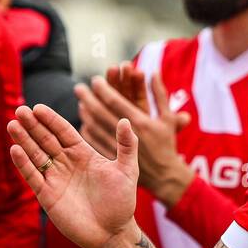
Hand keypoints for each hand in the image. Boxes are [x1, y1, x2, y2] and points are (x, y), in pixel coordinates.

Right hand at [8, 104, 138, 247]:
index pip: (64, 132)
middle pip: (46, 140)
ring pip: (36, 155)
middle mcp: (67, 163)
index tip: (38, 108)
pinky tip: (15, 150)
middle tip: (20, 110)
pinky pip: (33, 176)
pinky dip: (24, 164)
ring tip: (13, 125)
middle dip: (33, 126)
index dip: (51, 120)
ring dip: (24, 140)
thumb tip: (125, 119)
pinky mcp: (47, 195)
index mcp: (84, 154)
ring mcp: (55, 178)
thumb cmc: (122, 202)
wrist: (113, 232)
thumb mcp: (128, 170)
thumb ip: (127, 145)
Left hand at [76, 70, 192, 205]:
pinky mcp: (111, 159)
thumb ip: (160, 94)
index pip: (116, 102)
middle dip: (88, 98)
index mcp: (141, 123)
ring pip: (95, 126)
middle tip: (79, 88)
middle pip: (100, 113)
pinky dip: (88, 130)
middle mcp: (127, 135)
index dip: (104, 89)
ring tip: (81, 103)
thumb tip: (154, 71)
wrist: (163, 176)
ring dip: (86, 113)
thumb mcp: (168, 118)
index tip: (95, 80)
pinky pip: (94, 142)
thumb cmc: (166, 144)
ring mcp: (117, 148)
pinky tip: (84, 123)